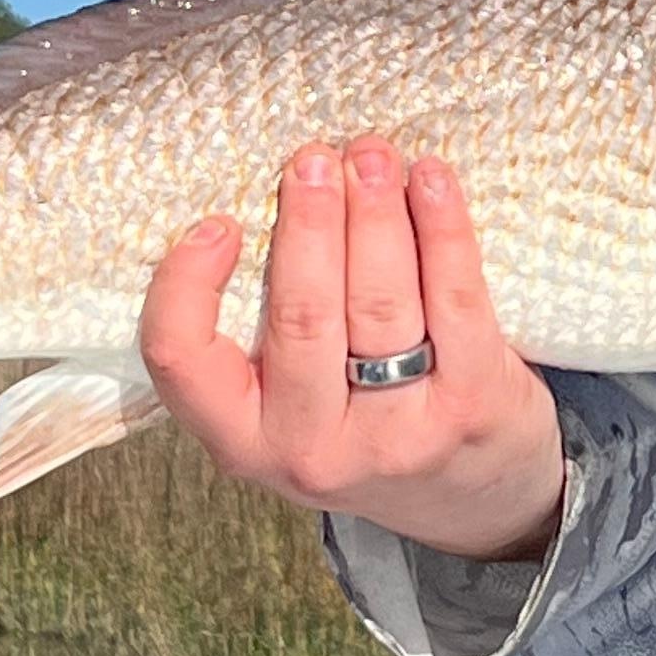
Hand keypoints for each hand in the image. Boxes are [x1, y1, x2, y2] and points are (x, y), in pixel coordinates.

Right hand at [139, 139, 568, 561]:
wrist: (471, 500)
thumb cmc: (363, 424)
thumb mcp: (288, 408)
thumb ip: (264, 333)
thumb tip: (266, 196)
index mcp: (244, 440)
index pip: (183, 361)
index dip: (184, 285)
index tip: (216, 223)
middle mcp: (313, 449)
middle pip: (301, 315)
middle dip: (308, 222)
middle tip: (314, 158)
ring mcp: (398, 434)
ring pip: (378, 302)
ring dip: (374, 212)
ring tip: (371, 155)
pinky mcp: (473, 407)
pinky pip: (455, 299)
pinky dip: (443, 228)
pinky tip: (432, 181)